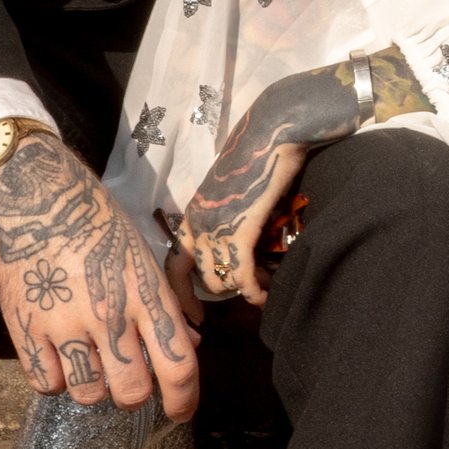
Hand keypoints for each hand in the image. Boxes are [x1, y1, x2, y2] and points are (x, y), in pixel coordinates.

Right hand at [0, 129, 199, 413]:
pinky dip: (55, 379)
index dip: (185, 399)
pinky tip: (58, 359)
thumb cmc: (96, 221)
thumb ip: (164, 306)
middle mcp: (108, 313)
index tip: (180, 410)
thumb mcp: (142, 255)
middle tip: (127, 382)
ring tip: (89, 365)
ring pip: (89, 393)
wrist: (34, 194)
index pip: (178, 365)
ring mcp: (64, 322)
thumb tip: (187, 348)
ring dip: (94, 387)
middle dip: (136, 395)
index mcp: (145, 293)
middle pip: (133, 391)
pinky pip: (46, 383)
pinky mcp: (25, 326)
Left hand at [176, 47, 431, 305]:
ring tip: (267, 286)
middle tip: (253, 292)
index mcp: (194, 212)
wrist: (274, 133)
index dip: (183, 294)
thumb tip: (241, 251)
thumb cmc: (261, 158)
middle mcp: (196, 222)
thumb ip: (230, 222)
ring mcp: (214, 227)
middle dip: (226, 292)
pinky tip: (266, 294)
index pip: (174, 264)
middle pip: (199, 278)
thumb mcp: (235, 196)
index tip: (197, 315)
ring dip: (246, 290)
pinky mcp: (238, 230)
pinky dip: (255, 290)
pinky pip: (242, 275)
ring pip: (221, 281)